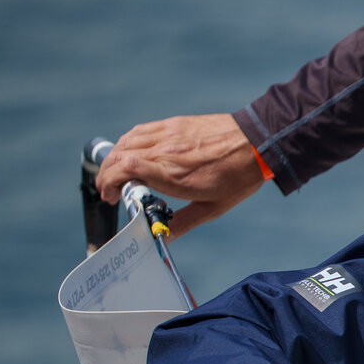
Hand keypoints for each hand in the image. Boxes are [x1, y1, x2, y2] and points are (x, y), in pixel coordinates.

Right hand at [96, 114, 266, 232]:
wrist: (257, 143)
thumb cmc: (238, 177)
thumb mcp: (212, 208)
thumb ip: (182, 223)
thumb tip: (163, 238)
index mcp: (172, 175)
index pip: (124, 170)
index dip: (109, 183)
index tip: (111, 197)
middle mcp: (164, 152)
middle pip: (118, 157)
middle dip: (106, 176)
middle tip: (111, 191)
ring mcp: (167, 135)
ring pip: (125, 142)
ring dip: (114, 159)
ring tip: (118, 174)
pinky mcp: (173, 124)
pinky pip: (140, 131)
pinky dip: (128, 143)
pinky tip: (131, 153)